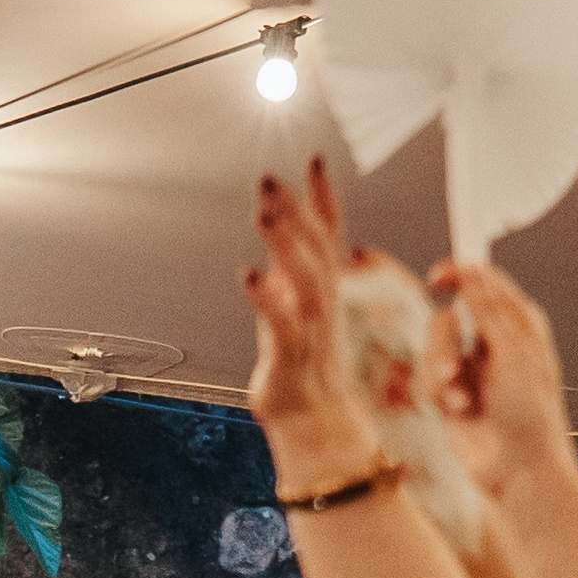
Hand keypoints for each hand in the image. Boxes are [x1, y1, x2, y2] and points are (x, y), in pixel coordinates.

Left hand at [243, 162, 383, 479]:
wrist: (313, 419)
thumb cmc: (300, 359)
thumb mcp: (295, 301)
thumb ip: (288, 260)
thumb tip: (276, 216)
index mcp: (323, 286)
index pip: (329, 233)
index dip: (323, 197)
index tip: (315, 158)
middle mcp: (322, 302)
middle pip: (316, 248)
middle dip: (295, 211)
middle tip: (269, 178)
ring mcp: (310, 328)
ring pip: (305, 280)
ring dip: (284, 244)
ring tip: (263, 213)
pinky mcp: (290, 357)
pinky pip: (281, 324)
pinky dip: (266, 299)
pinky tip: (248, 275)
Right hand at [419, 261, 576, 503]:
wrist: (519, 470)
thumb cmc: (531, 415)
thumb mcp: (513, 354)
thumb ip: (489, 310)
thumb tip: (473, 271)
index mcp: (518, 323)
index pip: (484, 282)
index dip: (460, 273)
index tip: (438, 278)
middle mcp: (492, 340)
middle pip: (450, 314)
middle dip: (444, 343)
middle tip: (451, 369)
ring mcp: (470, 367)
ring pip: (434, 344)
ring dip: (439, 370)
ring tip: (457, 400)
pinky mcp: (451, 392)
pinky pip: (428, 375)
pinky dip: (439, 392)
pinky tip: (458, 411)